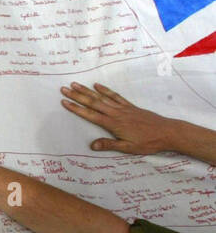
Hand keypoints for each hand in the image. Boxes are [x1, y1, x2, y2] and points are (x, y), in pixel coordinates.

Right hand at [60, 81, 178, 154]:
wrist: (168, 132)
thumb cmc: (148, 142)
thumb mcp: (128, 148)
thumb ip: (109, 145)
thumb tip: (92, 145)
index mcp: (113, 124)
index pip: (90, 115)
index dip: (76, 108)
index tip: (64, 102)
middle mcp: (116, 113)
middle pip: (93, 102)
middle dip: (77, 95)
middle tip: (64, 88)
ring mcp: (123, 108)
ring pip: (101, 97)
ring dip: (87, 90)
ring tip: (76, 84)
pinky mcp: (130, 106)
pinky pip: (115, 96)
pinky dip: (105, 90)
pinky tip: (98, 85)